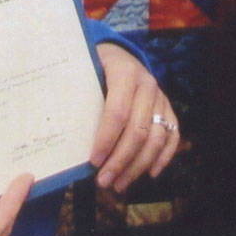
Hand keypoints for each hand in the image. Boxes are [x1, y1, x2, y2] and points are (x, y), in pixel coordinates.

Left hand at [89, 43, 180, 192]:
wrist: (119, 51)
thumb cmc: (95, 64)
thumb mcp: (84, 69)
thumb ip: (77, 93)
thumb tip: (62, 130)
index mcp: (124, 72)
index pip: (117, 112)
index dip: (106, 139)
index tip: (93, 161)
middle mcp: (147, 84)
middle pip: (138, 130)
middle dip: (121, 160)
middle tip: (104, 181)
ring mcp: (161, 97)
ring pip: (156, 137)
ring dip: (138, 165)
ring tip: (120, 184)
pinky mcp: (168, 107)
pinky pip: (173, 135)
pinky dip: (164, 157)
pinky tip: (150, 174)